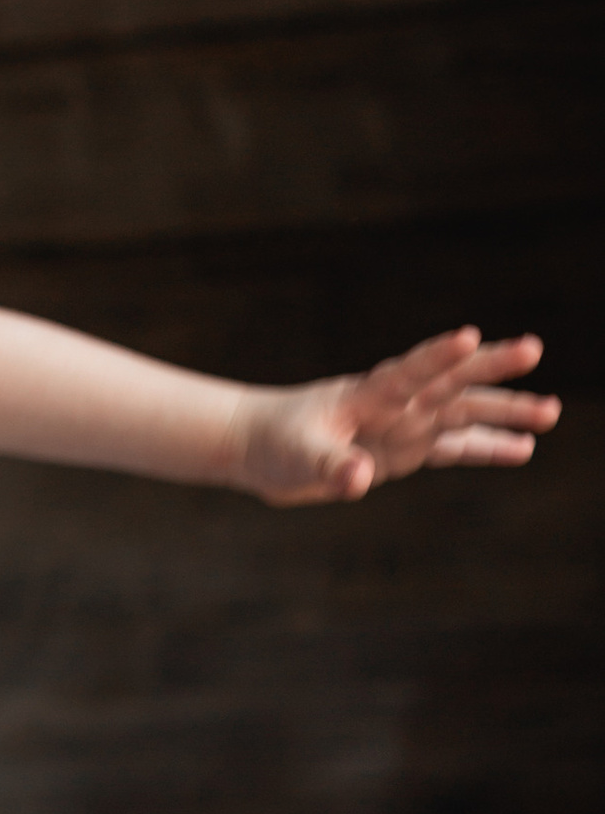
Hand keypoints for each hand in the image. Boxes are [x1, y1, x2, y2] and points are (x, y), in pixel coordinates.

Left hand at [228, 329, 556, 505]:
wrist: (261, 447)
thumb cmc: (273, 444)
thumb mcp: (294, 458)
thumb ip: (328, 466)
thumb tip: (360, 476)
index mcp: (364, 396)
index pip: (405, 372)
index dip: (435, 356)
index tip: (468, 337)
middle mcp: (393, 405)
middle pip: (448, 383)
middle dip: (489, 368)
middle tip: (533, 348)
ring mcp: (404, 425)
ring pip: (461, 414)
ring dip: (503, 412)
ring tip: (551, 412)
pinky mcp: (405, 449)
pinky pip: (453, 447)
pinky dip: (486, 448)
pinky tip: (523, 448)